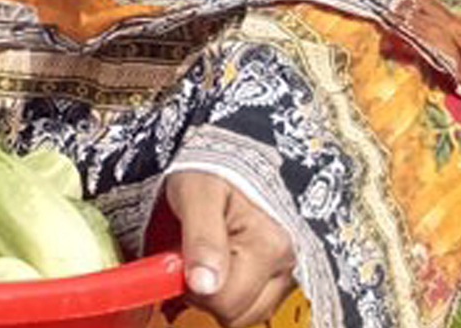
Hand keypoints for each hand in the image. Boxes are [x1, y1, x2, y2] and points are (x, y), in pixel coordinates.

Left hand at [165, 170, 296, 327]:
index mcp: (268, 245)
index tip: (176, 261)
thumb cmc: (212, 167)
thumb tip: (205, 286)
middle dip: (206, 295)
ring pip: (247, 313)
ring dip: (220, 295)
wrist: (233, 150)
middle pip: (238, 314)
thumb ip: (202, 240)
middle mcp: (284, 262)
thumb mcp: (196, 193)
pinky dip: (231, 291)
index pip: (224, 303)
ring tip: (203, 260)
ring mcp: (284, 269)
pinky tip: (217, 266)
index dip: (191, 288)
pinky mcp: (280, 272)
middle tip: (188, 260)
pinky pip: (254, 302)